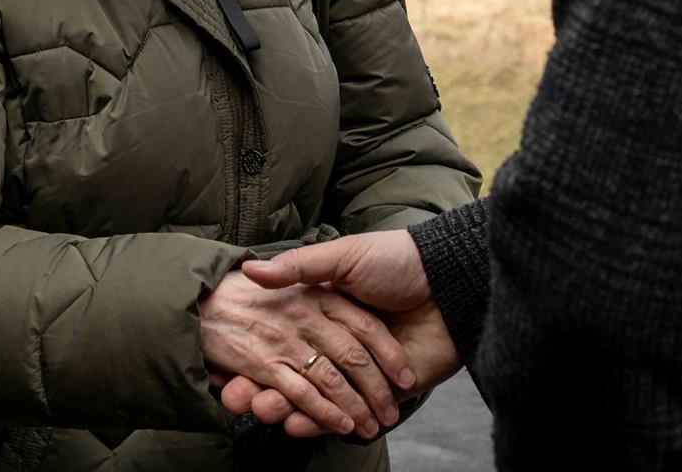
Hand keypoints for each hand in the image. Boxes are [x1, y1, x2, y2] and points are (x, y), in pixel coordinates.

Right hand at [222, 231, 462, 438]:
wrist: (450, 279)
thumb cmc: (395, 260)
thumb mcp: (344, 256)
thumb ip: (301, 266)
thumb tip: (252, 269)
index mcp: (330, 310)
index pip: (290, 338)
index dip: (262, 351)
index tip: (231, 366)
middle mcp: (342, 341)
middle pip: (299, 370)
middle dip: (269, 387)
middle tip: (239, 401)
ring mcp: (364, 369)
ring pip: (319, 395)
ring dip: (290, 408)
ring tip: (263, 414)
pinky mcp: (386, 391)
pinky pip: (349, 410)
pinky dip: (322, 420)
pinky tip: (296, 426)